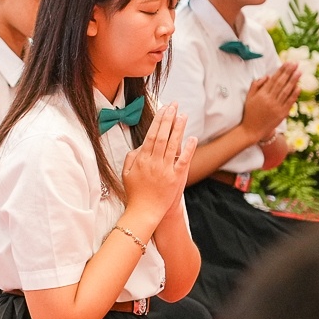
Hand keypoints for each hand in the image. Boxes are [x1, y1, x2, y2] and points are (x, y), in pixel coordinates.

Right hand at [122, 103, 195, 225]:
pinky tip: (192, 138)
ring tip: (183, 115)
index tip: (163, 109)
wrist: (144, 212)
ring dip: (178, 129)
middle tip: (174, 106)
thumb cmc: (135, 193)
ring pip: (172, 144)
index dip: (158, 120)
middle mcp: (154, 162)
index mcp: (141, 159)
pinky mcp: (176, 178)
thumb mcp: (126, 173)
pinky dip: (188, 149)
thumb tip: (140, 145)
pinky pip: (183, 160)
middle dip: (168, 119)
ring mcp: (165, 170)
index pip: (151, 135)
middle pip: (162, 136)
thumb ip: (131, 157)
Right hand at [242, 63, 300, 139]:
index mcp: (262, 94)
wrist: (252, 130)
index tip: (287, 63)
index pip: (274, 79)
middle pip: (281, 83)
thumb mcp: (249, 97)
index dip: (281, 70)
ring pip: (287, 91)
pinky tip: (299, 87)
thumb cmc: (250, 112)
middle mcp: (270, 99)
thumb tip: (267, 76)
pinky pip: (289, 102)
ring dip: (294, 81)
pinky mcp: (282, 114)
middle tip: (295, 63)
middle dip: (289, 72)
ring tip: (299, 72)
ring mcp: (277, 107)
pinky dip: (294, 94)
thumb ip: (256, 85)